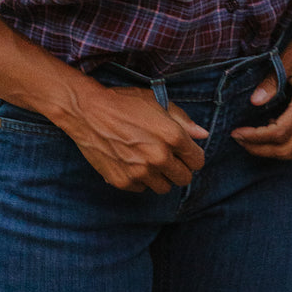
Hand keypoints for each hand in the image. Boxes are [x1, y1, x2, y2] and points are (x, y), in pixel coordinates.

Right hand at [62, 85, 208, 193]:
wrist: (88, 111)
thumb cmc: (123, 102)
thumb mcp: (157, 102)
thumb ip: (183, 120)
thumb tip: (203, 135)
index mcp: (172, 136)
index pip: (198, 161)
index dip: (192, 155)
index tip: (183, 152)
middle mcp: (159, 157)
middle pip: (184, 179)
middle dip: (178, 168)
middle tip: (166, 156)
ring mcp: (141, 172)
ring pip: (163, 187)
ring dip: (160, 176)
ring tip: (147, 159)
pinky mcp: (124, 181)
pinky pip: (141, 188)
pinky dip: (139, 179)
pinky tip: (130, 162)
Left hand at [231, 0, 291, 159]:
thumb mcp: (288, 59)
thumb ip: (271, 81)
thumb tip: (254, 101)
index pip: (280, 133)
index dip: (256, 137)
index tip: (236, 132)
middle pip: (288, 149)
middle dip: (260, 149)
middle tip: (238, 139)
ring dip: (272, 150)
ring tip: (250, 139)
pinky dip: (283, 143)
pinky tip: (268, 129)